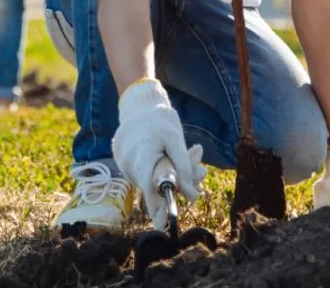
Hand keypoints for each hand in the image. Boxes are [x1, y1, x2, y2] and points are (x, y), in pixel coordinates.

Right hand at [111, 78, 207, 231]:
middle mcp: (128, 164)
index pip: (149, 188)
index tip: (164, 224)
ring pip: (153, 181)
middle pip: (155, 187)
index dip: (159, 207)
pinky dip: (164, 169)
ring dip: (174, 174)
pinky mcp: (128, 166)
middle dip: (180, 184)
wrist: (138, 106)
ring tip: (196, 151)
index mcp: (140, 155)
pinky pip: (148, 174)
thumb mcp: (175, 138)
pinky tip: (181, 152)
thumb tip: (193, 196)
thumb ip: (184, 167)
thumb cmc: (158, 120)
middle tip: (203, 171)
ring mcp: (125, 165)